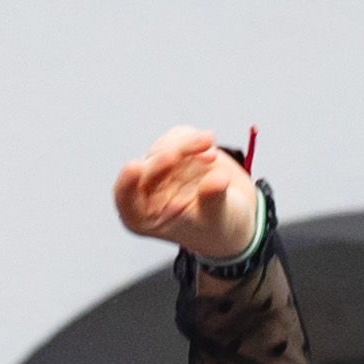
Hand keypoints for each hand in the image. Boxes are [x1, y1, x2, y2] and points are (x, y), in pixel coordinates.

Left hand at [114, 126, 262, 258]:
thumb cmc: (219, 226)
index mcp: (144, 217)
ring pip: (163, 148)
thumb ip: (211, 199)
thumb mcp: (217, 219)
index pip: (125, 199)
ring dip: (184, 144)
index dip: (127, 182)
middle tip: (176, 155)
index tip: (134, 168)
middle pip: (147, 168)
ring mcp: (161, 168)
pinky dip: (193, 138)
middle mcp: (147, 190)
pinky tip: (209, 144)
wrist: (238, 213)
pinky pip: (178, 136)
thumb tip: (217, 180)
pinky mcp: (176, 149)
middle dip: (163, 158)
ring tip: (208, 143)